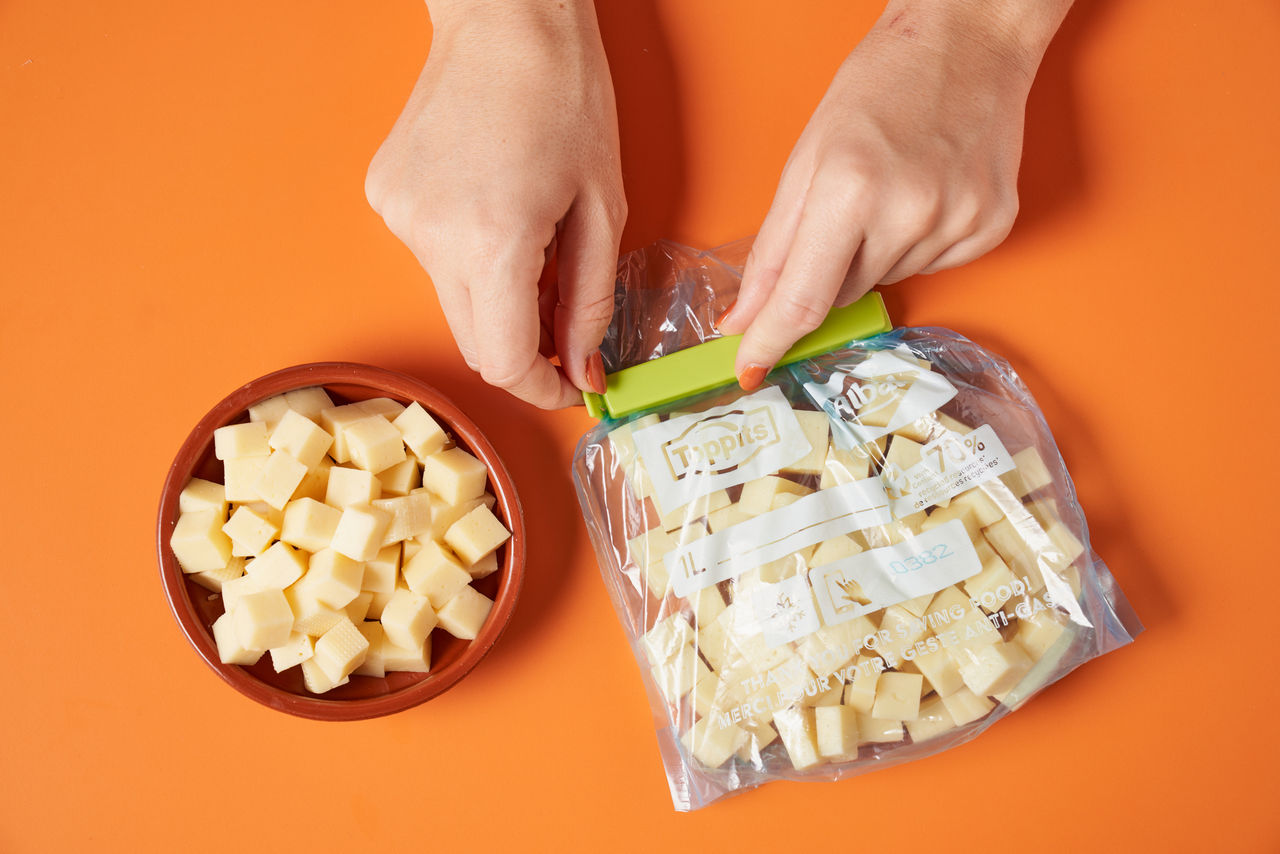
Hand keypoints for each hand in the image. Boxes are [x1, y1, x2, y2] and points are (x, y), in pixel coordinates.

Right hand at [365, 0, 625, 408]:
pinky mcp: (385, 197)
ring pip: (455, 300)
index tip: (569, 387)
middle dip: (524, 346)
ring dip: (496, 294)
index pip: (506, 363)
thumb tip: (584, 369)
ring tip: (532, 233)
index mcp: (493, 242)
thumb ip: (590, 301)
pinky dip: (468, 255)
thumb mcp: (602, 208)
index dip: (541, 389)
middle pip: (475, 342)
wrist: (504, 17)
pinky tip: (492, 205)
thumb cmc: (566, 95)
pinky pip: (432, 258)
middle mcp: (432, 238)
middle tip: (565, 319)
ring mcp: (399, 218)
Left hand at [718, 0, 1070, 388]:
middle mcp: (910, 214)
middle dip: (827, 270)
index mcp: (850, 189)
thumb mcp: (806, 160)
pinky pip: (933, 267)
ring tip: (892, 187)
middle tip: (841, 212)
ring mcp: (959, 224)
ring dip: (876, 253)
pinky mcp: (992, 228)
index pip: (802, 300)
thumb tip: (745, 316)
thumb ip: (773, 249)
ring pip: (887, 282)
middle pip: (843, 293)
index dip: (770, 342)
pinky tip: (925, 194)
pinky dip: (917, 244)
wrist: (969, 40)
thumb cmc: (881, 86)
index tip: (749, 370)